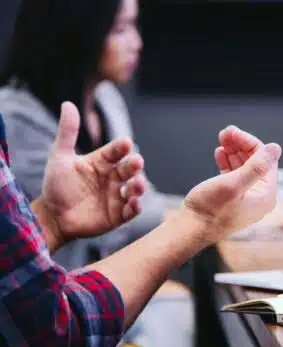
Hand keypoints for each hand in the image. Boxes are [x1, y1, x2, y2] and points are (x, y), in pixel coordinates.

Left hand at [38, 102, 145, 245]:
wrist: (52, 216)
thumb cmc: (56, 186)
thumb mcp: (60, 157)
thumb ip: (67, 132)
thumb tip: (68, 103)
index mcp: (101, 163)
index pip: (115, 152)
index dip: (121, 147)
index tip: (126, 143)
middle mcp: (112, 178)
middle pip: (128, 169)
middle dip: (134, 165)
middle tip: (137, 162)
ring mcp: (116, 196)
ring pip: (134, 189)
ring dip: (139, 186)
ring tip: (138, 184)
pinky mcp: (117, 215)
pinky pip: (131, 211)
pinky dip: (136, 207)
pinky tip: (135, 202)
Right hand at [181, 125, 281, 241]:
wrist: (189, 230)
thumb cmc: (209, 211)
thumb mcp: (233, 184)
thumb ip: (256, 166)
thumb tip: (276, 148)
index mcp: (266, 195)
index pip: (265, 160)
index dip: (249, 143)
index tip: (232, 132)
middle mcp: (259, 198)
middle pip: (255, 162)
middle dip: (240, 145)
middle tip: (225, 132)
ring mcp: (246, 199)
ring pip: (244, 167)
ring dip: (233, 152)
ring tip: (221, 140)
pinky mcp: (232, 199)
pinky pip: (234, 175)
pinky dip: (228, 163)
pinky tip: (220, 154)